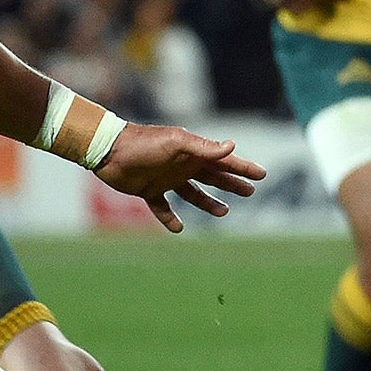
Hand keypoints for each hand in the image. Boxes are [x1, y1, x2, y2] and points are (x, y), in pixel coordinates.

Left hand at [93, 124, 264, 232]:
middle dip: (232, 184)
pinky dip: (170, 218)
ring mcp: (167, 179)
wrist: (109, 150)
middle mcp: (183, 166)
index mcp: (193, 153)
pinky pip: (163, 207)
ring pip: (193, 194)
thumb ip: (204, 147)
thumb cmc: (144, 143)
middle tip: (250, 192)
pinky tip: (178, 228)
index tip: (262, 174)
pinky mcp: (149, 191)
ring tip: (223, 212)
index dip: (243, 168)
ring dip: (208, 203)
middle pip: (214, 177)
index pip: (224, 162)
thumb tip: (232, 146)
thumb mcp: (177, 142)